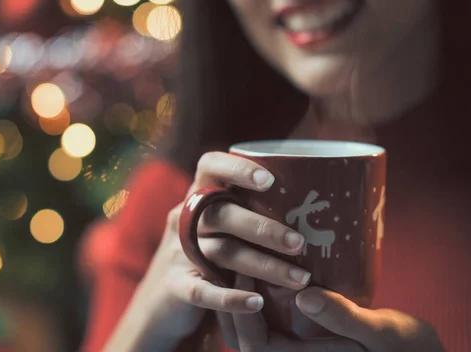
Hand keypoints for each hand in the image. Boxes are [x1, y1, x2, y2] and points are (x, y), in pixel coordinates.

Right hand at [112, 152, 310, 348]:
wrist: (160, 303)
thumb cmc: (206, 257)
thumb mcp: (218, 229)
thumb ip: (248, 214)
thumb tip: (310, 210)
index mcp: (196, 197)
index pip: (209, 167)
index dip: (237, 169)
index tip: (269, 180)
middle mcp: (184, 220)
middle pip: (223, 214)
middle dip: (264, 228)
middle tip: (300, 243)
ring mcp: (177, 254)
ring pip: (223, 253)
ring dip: (264, 265)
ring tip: (299, 278)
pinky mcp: (175, 287)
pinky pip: (203, 291)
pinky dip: (232, 298)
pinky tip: (259, 302)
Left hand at [220, 274, 444, 351]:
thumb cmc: (407, 350)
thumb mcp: (381, 334)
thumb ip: (344, 319)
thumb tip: (305, 296)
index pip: (254, 345)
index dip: (241, 308)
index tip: (244, 268)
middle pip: (243, 340)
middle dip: (233, 302)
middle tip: (233, 261)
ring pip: (254, 334)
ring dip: (243, 303)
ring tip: (240, 264)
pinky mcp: (303, 348)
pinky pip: (270, 329)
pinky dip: (260, 306)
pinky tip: (263, 276)